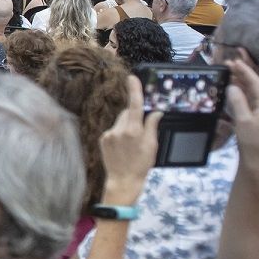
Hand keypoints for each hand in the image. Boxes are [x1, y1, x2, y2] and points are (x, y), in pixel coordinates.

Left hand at [98, 75, 160, 204]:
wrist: (123, 180)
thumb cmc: (141, 164)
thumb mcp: (151, 145)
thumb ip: (152, 126)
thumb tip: (155, 112)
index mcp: (133, 130)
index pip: (134, 105)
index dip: (134, 90)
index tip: (132, 77)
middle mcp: (119, 130)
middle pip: (127, 113)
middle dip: (134, 117)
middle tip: (141, 131)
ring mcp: (109, 134)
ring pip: (120, 121)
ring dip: (126, 126)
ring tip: (131, 143)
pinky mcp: (103, 139)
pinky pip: (113, 129)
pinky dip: (119, 133)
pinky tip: (122, 146)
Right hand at [224, 57, 258, 168]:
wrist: (254, 157)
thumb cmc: (250, 139)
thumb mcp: (242, 120)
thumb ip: (238, 101)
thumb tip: (232, 86)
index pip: (256, 83)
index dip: (245, 71)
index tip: (234, 62)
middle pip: (254, 85)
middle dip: (242, 74)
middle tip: (229, 64)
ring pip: (251, 91)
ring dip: (240, 82)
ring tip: (228, 72)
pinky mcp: (256, 115)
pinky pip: (248, 99)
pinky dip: (240, 91)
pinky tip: (232, 87)